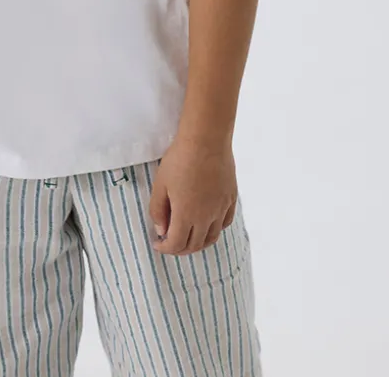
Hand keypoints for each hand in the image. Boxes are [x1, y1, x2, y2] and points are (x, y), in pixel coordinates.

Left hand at [148, 135, 237, 255]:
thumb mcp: (160, 184)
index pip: (176, 244)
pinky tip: (206, 223)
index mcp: (186, 215)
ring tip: (187, 237)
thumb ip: (158, 210)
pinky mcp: (231, 199)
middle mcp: (206, 217)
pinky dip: (214, 229)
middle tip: (170, 242)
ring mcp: (221, 209)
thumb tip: (162, 230)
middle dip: (179, 248)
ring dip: (198, 243)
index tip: (157, 243)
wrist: (206, 139)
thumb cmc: (180, 159)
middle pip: (194, 245)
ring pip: (211, 237)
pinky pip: (224, 223)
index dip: (165, 248)